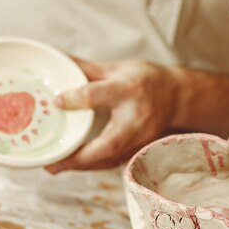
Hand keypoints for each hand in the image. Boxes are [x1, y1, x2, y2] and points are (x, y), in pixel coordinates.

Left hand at [45, 58, 178, 172]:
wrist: (177, 97)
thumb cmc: (145, 80)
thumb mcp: (117, 68)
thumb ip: (87, 70)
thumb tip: (58, 62)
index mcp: (128, 90)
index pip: (98, 96)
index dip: (76, 99)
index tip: (57, 102)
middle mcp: (136, 118)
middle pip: (107, 143)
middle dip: (78, 156)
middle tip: (52, 162)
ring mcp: (140, 139)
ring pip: (108, 159)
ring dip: (81, 165)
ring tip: (55, 167)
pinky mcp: (139, 151)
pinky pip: (112, 163)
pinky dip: (92, 166)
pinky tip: (73, 166)